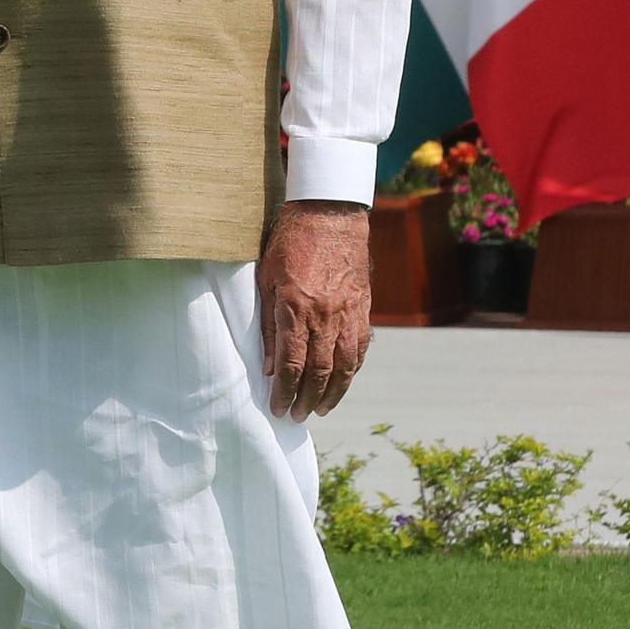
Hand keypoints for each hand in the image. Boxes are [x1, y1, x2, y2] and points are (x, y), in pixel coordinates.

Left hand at [258, 200, 372, 421]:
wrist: (329, 212)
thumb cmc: (289, 242)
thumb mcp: (266, 279)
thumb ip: (267, 324)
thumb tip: (267, 366)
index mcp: (297, 307)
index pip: (292, 363)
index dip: (284, 390)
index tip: (277, 407)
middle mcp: (326, 314)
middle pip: (320, 370)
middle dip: (308, 398)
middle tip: (298, 416)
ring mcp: (348, 311)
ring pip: (345, 364)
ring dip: (334, 392)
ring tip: (321, 409)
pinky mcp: (363, 306)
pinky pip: (360, 346)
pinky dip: (352, 369)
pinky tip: (343, 380)